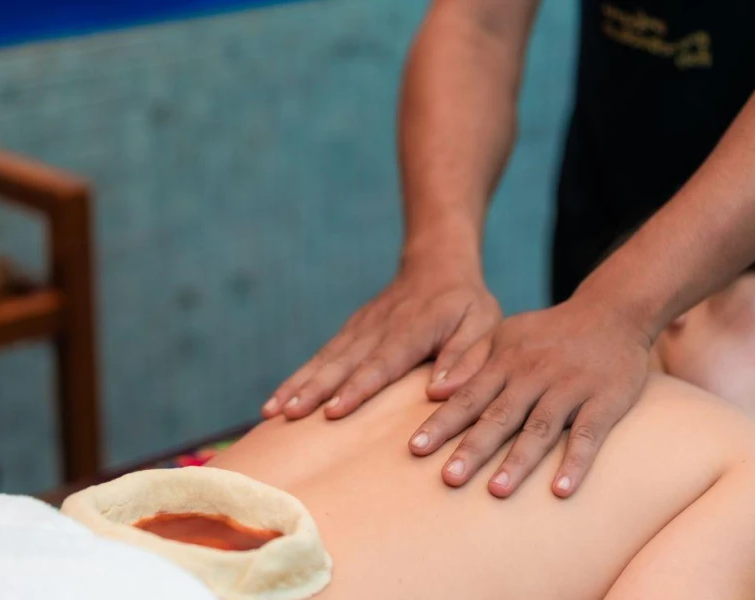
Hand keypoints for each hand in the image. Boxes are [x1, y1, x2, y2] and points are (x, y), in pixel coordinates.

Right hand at [265, 259, 500, 420]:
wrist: (436, 262)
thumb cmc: (466, 303)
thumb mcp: (483, 325)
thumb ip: (465, 357)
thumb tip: (438, 391)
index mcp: (413, 329)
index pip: (382, 362)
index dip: (357, 388)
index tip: (334, 411)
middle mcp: (379, 328)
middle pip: (342, 363)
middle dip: (314, 390)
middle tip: (289, 414)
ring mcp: (359, 328)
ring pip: (324, 360)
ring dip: (297, 385)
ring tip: (272, 412)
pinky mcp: (349, 332)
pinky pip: (320, 358)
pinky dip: (297, 378)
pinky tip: (277, 401)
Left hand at [410, 297, 652, 497]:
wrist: (613, 311)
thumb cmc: (550, 332)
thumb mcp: (505, 334)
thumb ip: (469, 361)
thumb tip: (433, 390)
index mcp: (506, 362)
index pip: (468, 397)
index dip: (442, 423)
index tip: (415, 449)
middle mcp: (533, 376)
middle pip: (499, 417)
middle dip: (473, 448)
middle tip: (448, 478)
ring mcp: (569, 389)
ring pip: (540, 429)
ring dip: (518, 461)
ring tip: (497, 490)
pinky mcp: (604, 400)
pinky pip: (589, 435)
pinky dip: (575, 462)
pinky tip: (561, 490)